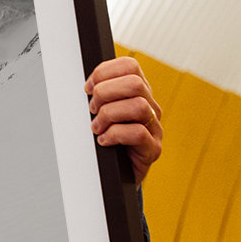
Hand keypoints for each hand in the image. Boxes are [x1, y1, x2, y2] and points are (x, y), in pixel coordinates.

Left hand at [85, 56, 162, 184]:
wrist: (115, 175)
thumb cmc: (106, 140)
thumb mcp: (100, 113)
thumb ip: (99, 96)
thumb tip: (86, 86)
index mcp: (138, 93)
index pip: (129, 66)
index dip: (104, 72)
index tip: (88, 88)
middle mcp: (150, 107)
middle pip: (135, 83)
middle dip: (105, 93)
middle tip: (92, 109)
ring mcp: (154, 128)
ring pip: (138, 106)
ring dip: (109, 115)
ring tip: (97, 127)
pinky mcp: (153, 149)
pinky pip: (138, 133)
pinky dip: (114, 135)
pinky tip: (104, 140)